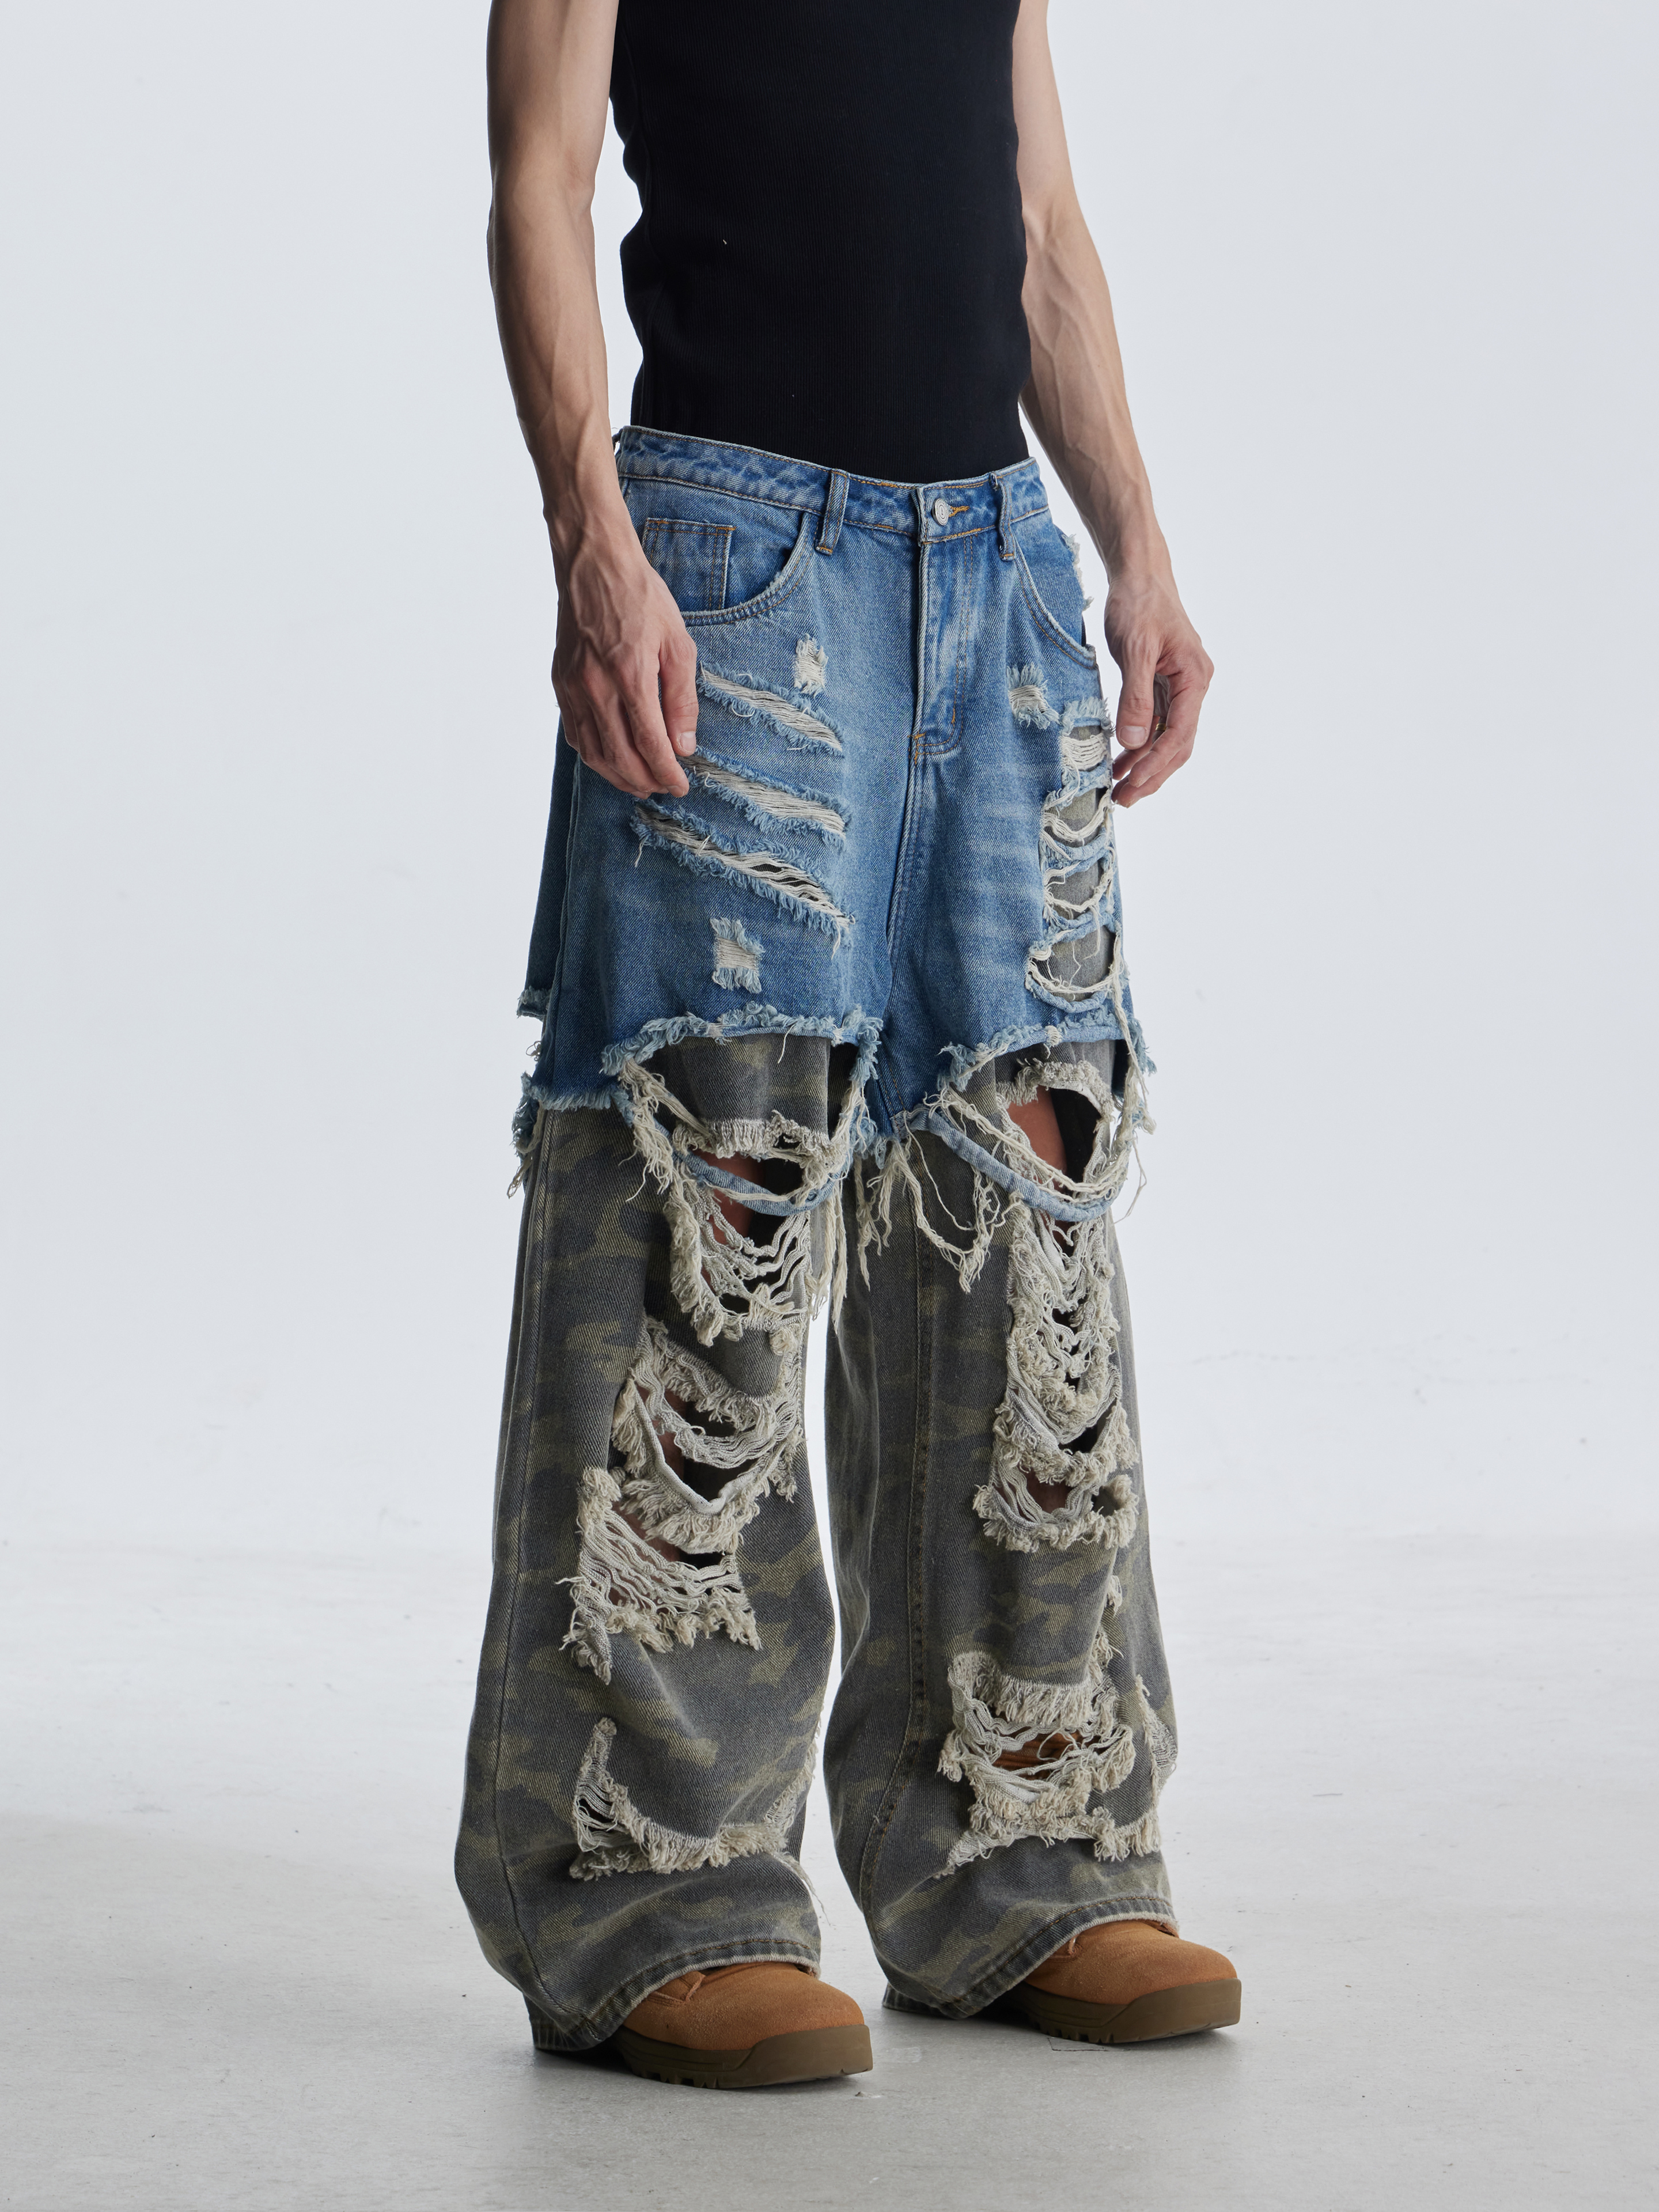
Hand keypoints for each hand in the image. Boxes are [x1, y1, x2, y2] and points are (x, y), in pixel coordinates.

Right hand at [551, 519, 698, 797]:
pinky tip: (612, 758)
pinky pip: (575, 734)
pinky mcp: (560, 683)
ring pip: (593, 753)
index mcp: (630, 676)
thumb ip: (682, 698)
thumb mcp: (677, 643)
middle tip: (663, 787)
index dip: (667, 773)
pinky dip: (594, 755)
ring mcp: (573, 688)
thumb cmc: (640, 597)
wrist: (593, 564)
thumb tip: (684, 744)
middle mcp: (596, 687)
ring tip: (640, 782)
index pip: (649, 744)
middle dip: (645, 781)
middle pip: (620, 757)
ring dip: (618, 776)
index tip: (681, 786)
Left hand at [1102, 569, 1212, 806]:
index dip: (1156, 764)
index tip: (1132, 785)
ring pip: (1166, 737)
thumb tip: (1132, 741)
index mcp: (1194, 678)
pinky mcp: (1162, 684)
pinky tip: (1120, 759)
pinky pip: (1154, 723)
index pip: (1179, 734)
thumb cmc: (1139, 603)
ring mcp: (1179, 687)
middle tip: (1125, 800)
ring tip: (1119, 788)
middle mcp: (1193, 686)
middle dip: (1152, 774)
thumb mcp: (1135, 648)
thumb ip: (1135, 696)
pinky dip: (1138, 743)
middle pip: (1177, 744)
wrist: (1139, 574)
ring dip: (1144, 764)